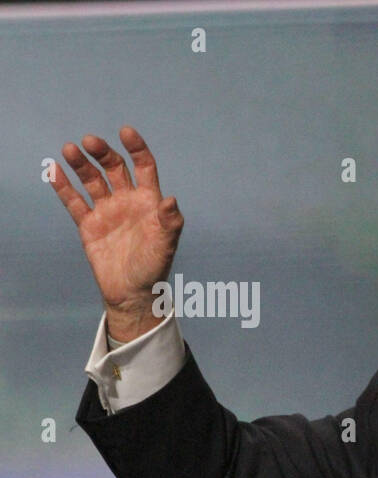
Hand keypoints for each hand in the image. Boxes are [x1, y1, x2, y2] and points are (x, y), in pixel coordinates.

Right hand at [50, 127, 182, 342]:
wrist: (133, 292)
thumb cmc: (154, 267)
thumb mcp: (166, 245)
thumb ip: (170, 222)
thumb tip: (171, 200)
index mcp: (149, 201)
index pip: (144, 167)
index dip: (137, 149)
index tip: (126, 132)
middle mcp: (127, 201)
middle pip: (114, 168)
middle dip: (103, 153)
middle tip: (90, 142)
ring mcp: (107, 210)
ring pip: (92, 180)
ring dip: (81, 164)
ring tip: (70, 150)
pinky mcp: (88, 224)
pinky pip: (74, 200)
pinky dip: (63, 185)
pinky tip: (53, 169)